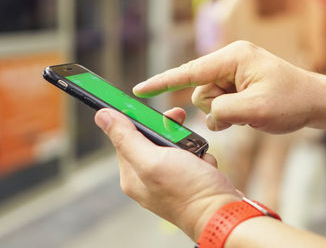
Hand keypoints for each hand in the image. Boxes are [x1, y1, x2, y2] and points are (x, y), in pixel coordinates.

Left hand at [94, 107, 240, 239]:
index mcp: (132, 175)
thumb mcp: (152, 159)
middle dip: (170, 131)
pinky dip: (200, 157)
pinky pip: (192, 157)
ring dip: (189, 143)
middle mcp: (148, 179)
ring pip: (175, 146)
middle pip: (152, 139)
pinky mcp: (189, 181)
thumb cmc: (188, 190)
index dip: (139, 120)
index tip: (153, 111)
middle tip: (180, 123)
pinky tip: (204, 166)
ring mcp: (169, 180)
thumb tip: (102, 115)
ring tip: (197, 153)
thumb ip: (126, 138)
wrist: (224, 214)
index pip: (125, 136)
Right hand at [133, 41, 325, 133]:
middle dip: (215, 107)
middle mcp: (230, 61)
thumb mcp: (255, 110)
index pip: (189, 72)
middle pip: (200, 91)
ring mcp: (234, 73)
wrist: (316, 102)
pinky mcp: (238, 85)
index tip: (139, 90)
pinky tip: (249, 113)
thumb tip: (209, 113)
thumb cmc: (291, 101)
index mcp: (233, 58)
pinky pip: (220, 103)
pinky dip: (230, 114)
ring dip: (224, 113)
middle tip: (242, 112)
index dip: (162, 82)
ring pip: (209, 100)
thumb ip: (222, 111)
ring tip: (250, 113)